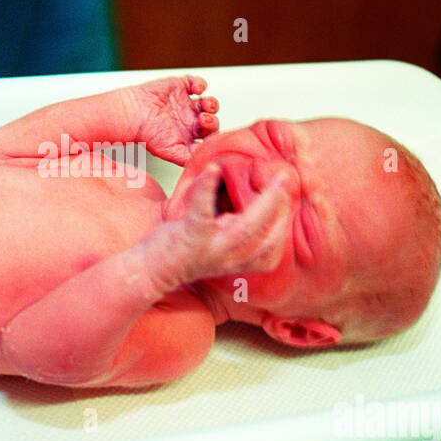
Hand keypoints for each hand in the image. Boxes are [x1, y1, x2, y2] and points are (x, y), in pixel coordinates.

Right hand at [129, 75, 219, 165]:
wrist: (132, 114)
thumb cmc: (146, 134)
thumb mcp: (170, 152)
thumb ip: (188, 158)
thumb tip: (204, 164)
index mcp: (188, 136)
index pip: (208, 137)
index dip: (213, 136)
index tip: (209, 136)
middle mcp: (188, 120)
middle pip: (211, 120)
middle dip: (211, 120)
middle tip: (203, 120)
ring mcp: (185, 104)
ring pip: (208, 103)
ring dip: (212, 103)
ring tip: (205, 104)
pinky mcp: (180, 87)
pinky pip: (197, 83)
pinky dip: (201, 84)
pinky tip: (197, 90)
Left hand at [157, 162, 292, 285]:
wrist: (150, 271)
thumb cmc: (184, 252)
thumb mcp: (218, 246)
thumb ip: (235, 229)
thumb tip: (251, 198)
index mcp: (238, 262)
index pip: (273, 250)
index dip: (285, 224)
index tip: (290, 198)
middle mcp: (230, 259)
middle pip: (267, 236)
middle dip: (280, 205)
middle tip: (285, 177)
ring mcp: (212, 249)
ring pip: (246, 226)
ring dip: (262, 199)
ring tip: (269, 175)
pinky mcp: (191, 236)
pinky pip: (203, 211)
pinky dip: (207, 187)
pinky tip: (213, 168)